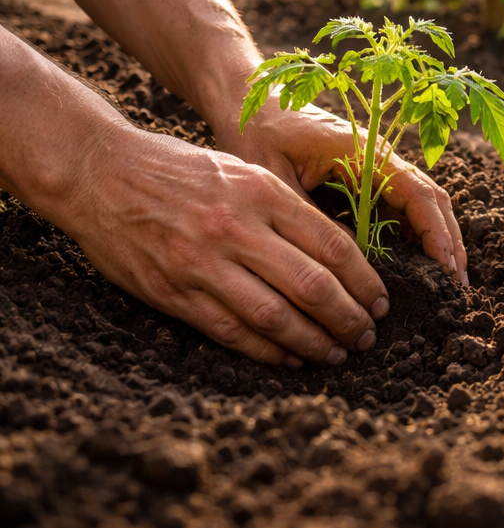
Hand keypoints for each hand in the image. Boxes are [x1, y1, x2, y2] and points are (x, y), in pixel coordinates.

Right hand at [63, 119, 390, 366]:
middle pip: (313, 286)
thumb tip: (336, 253)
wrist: (99, 172)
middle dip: (349, 318)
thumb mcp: (240, 171)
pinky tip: (291, 359)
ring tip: (337, 354)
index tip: (380, 301)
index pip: (333, 245)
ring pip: (276, 317)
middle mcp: (238, 228)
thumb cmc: (177, 168)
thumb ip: (284, 209)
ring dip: (314, 342)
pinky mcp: (174, 292)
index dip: (364, 280)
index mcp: (262, 192)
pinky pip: (233, 332)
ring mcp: (204, 263)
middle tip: (368, 336)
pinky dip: (268, 352)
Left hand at [217, 99, 468, 284]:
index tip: (446, 269)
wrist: (250, 102)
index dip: (436, 233)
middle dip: (449, 241)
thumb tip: (346, 261)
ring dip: (439, 237)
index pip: (417, 194)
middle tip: (458, 286)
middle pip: (432, 199)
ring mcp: (378, 165)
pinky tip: (421, 262)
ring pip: (423, 202)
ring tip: (448, 280)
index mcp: (365, 151)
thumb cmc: (258, 133)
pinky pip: (403, 204)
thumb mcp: (275, 178)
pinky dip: (418, 232)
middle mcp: (381, 156)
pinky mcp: (368, 175)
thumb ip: (310, 217)